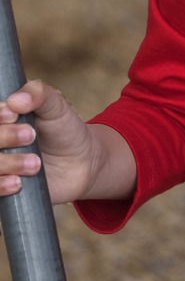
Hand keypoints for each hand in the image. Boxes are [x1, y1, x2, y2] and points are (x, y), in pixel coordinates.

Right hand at [0, 80, 99, 203]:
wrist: (81, 161)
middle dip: (5, 136)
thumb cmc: (64, 128)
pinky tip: (18, 183)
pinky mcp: (3, 186)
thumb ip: (39, 94)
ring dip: (7, 163)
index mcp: (2, 118)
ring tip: (36, 163)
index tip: (13, 115)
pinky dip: (1, 185)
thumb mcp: (56, 105)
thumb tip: (15, 100)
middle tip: (31, 135)